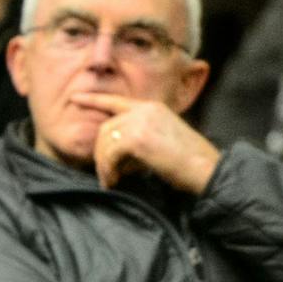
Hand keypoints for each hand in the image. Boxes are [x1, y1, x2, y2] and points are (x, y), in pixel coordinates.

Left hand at [77, 90, 220, 192]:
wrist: (207, 170)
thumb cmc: (189, 164)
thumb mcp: (163, 141)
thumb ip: (140, 138)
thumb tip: (114, 152)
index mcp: (152, 107)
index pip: (116, 100)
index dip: (93, 100)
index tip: (74, 99)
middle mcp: (146, 110)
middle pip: (106, 127)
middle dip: (99, 153)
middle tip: (105, 174)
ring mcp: (142, 122)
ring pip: (105, 142)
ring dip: (104, 165)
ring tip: (111, 181)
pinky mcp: (138, 138)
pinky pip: (110, 154)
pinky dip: (108, 170)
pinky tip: (114, 182)